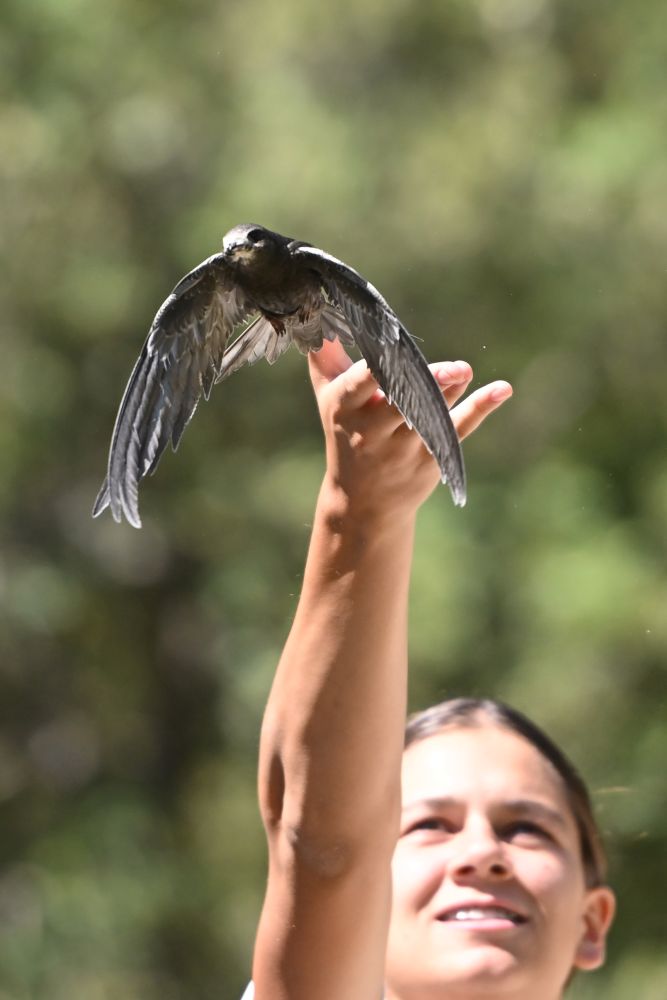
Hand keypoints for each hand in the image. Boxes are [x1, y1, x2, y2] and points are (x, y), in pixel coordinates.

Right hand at [308, 339, 512, 523]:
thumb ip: (326, 362)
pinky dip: (481, 408)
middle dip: (425, 384)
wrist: (362, 503)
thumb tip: (314, 322)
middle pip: (402, 403)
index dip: (377, 369)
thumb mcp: (330, 401)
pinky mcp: (430, 460)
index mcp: (346, 409)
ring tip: (464, 370)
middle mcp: (373, 431)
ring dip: (450, 393)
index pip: (361, 384)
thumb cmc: (346, 436)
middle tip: (451, 366)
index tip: (394, 349)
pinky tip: (502, 389)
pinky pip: (458, 430)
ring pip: (430, 416)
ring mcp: (403, 449)